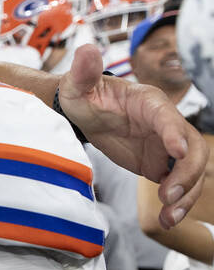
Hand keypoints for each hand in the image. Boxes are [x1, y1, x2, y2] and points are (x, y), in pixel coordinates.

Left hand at [57, 44, 206, 227]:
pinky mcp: (161, 163)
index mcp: (149, 102)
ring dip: (186, 194)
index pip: (167, 116)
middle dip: (187, 173)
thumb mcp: (78, 85)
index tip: (175, 151)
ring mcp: (167, 145)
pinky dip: (176, 201)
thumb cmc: (83, 94)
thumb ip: (83, 71)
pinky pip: (178, 182)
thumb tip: (86, 50)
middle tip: (167, 195)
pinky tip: (164, 219)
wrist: (84, 112)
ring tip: (168, 216)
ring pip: (191, 169)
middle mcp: (165, 123)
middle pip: (192, 147)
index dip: (173, 132)